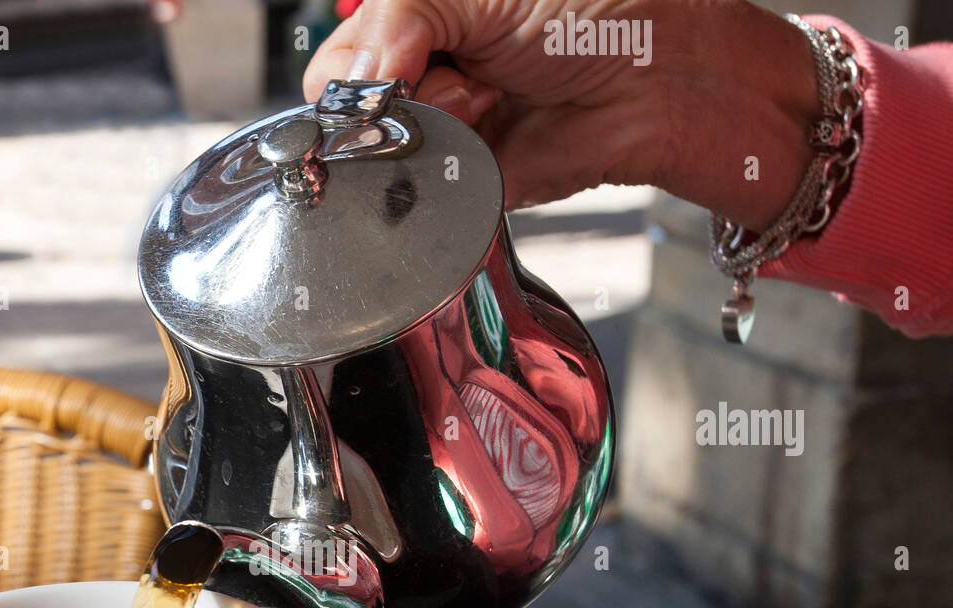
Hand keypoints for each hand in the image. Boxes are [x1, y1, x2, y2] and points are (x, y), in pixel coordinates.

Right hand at [303, 0, 822, 229]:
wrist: (658, 79)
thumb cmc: (593, 10)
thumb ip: (400, 17)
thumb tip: (356, 76)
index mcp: (414, 23)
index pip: (341, 60)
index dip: (359, 67)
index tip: (403, 59)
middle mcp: (421, 78)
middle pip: (354, 112)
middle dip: (400, 96)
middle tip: (464, 75)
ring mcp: (441, 134)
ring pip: (386, 158)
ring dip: (435, 127)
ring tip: (488, 99)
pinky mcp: (465, 184)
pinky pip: (427, 196)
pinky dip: (448, 173)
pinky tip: (487, 137)